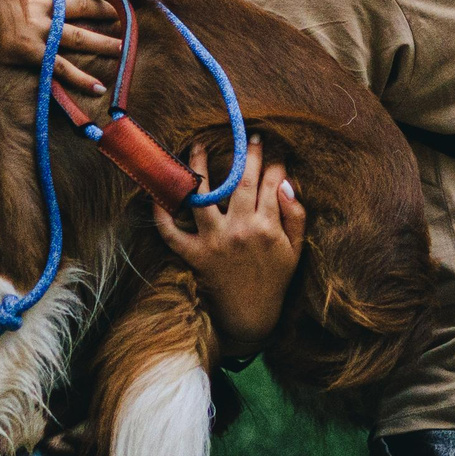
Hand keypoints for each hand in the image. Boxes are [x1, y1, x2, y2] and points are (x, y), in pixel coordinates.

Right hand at [0, 0, 116, 96]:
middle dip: (103, 10)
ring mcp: (42, 30)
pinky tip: (99, 87)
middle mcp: (44, 4)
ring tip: (122, 48)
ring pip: (81, 37)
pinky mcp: (35, 53)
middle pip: (82, 4)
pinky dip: (82, 79)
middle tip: (121, 16)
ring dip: (104, 43)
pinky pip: (63, 68)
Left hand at [152, 136, 306, 359]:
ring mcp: (214, 241)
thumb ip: (296, 214)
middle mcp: (239, 229)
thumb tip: (285, 182)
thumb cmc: (275, 281)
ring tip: (198, 147)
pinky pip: (171, 231)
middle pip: (242, 181)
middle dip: (248, 155)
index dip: (274, 165)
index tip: (273, 154)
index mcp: (267, 227)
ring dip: (199, 167)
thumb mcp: (296, 250)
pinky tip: (158, 190)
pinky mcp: (194, 254)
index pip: (271, 184)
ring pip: (203, 195)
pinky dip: (161, 212)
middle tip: (250, 138)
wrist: (250, 318)